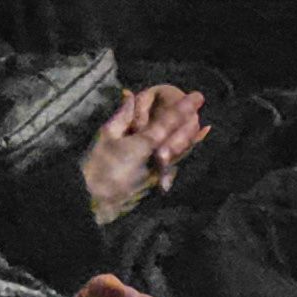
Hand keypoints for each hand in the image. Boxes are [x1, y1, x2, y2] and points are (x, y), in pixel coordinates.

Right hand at [77, 87, 213, 219]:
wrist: (93, 200)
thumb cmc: (95, 165)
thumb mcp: (106, 135)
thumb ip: (123, 116)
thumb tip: (132, 96)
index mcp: (145, 144)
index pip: (169, 121)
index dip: (184, 107)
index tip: (198, 96)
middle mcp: (158, 160)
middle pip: (183, 140)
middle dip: (193, 126)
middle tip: (203, 114)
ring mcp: (159, 175)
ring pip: (181, 155)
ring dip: (192, 141)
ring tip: (203, 130)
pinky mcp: (155, 186)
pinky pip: (173, 167)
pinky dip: (182, 156)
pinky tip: (184, 152)